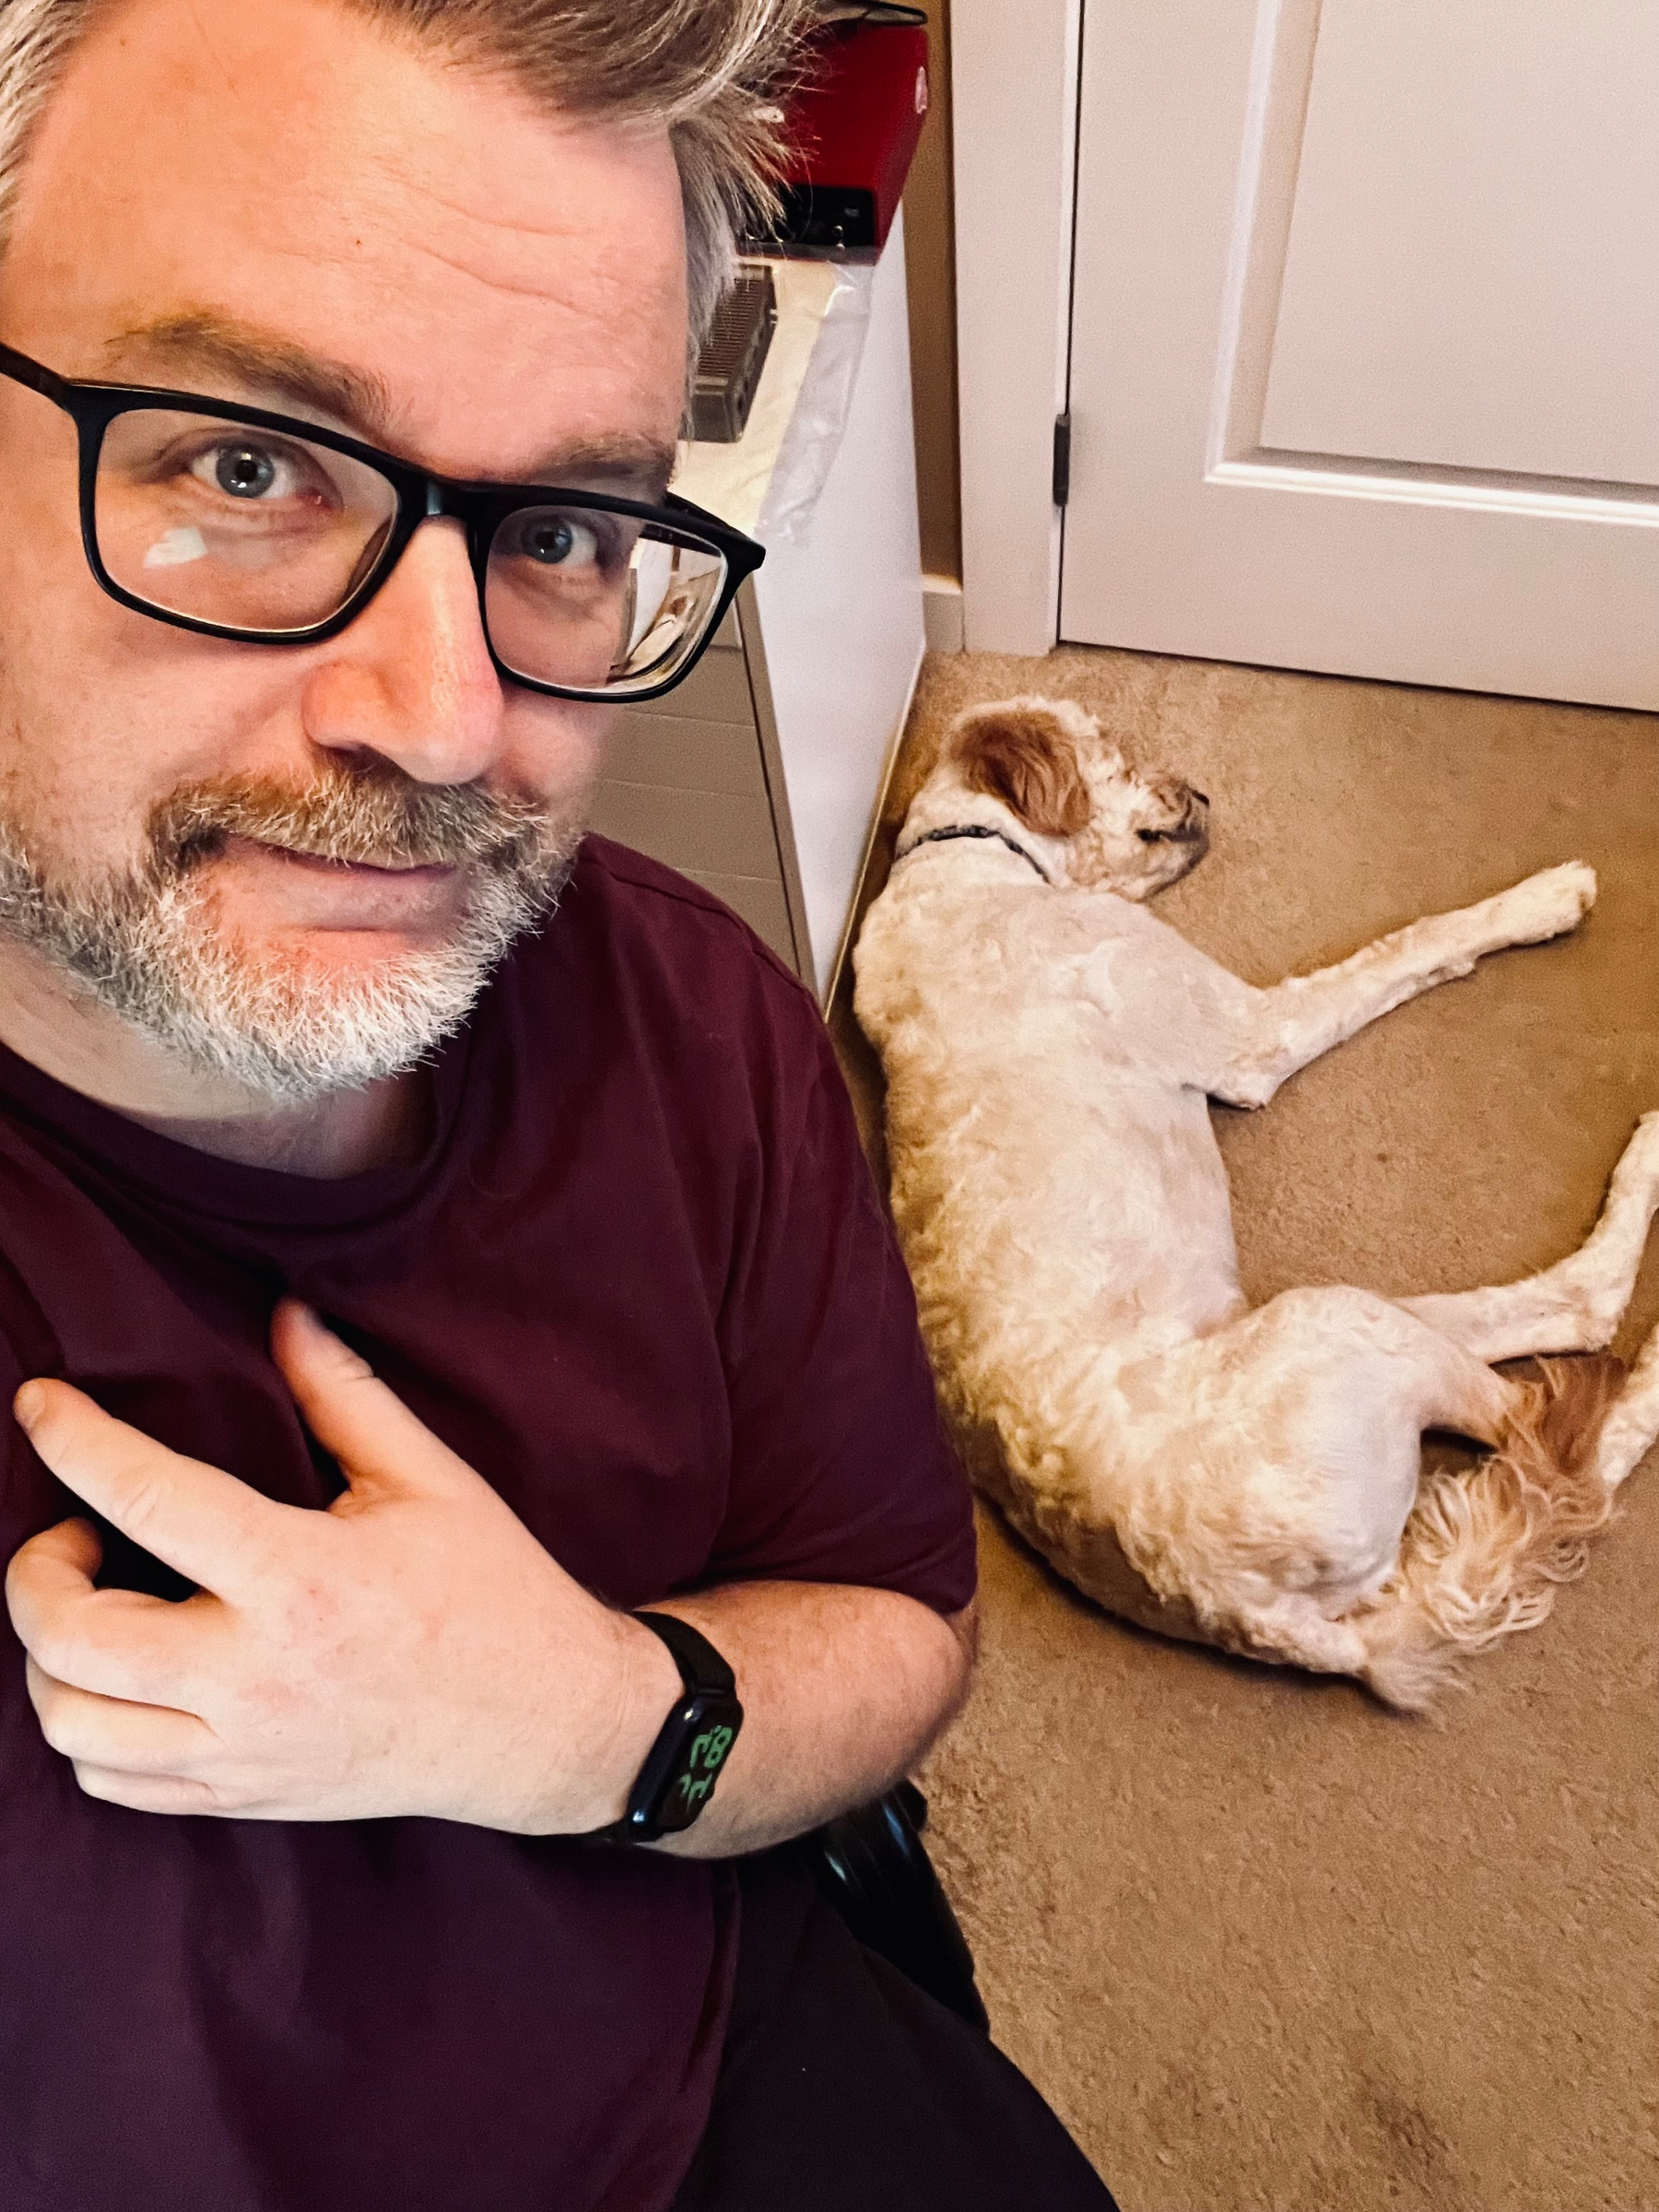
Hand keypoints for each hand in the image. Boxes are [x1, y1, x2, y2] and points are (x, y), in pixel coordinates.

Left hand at [4, 1301, 676, 1827]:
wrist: (546, 1724)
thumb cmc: (492, 1590)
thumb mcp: (430, 1479)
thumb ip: (344, 1395)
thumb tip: (284, 1317)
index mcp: (301, 1579)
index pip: (145, 1498)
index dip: (75, 1439)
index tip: (42, 1404)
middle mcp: (255, 1676)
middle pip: (70, 1635)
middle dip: (37, 1570)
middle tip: (73, 1532)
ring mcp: (243, 1750)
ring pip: (72, 1723)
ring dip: (50, 1658)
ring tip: (94, 1609)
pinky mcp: (242, 1798)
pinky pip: (111, 1779)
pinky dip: (88, 1727)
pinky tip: (125, 1677)